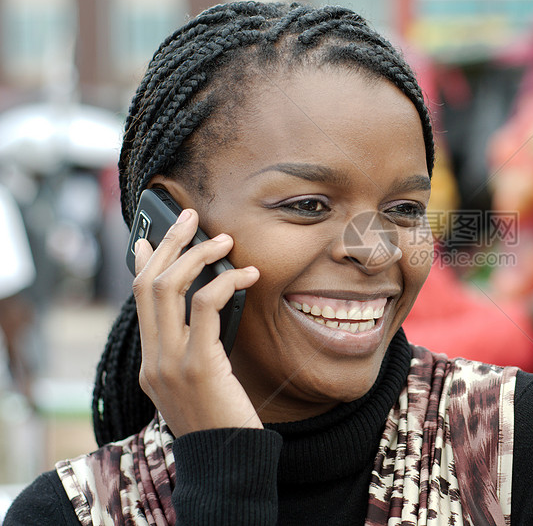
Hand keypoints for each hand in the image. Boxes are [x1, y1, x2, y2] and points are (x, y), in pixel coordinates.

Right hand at [132, 208, 261, 435]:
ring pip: (168, 288)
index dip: (143, 264)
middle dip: (169, 244)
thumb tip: (211, 308)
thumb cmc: (223, 421)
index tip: (148, 237)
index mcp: (151, 363)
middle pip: (148, 284)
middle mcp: (153, 359)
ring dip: (197, 256)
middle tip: (191, 218)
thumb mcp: (200, 383)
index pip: (138, 301)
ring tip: (225, 240)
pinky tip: (247, 275)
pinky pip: (206, 307)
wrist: (226, 462)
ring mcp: (170, 363)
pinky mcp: (199, 365)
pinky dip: (226, 283)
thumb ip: (196, 349)